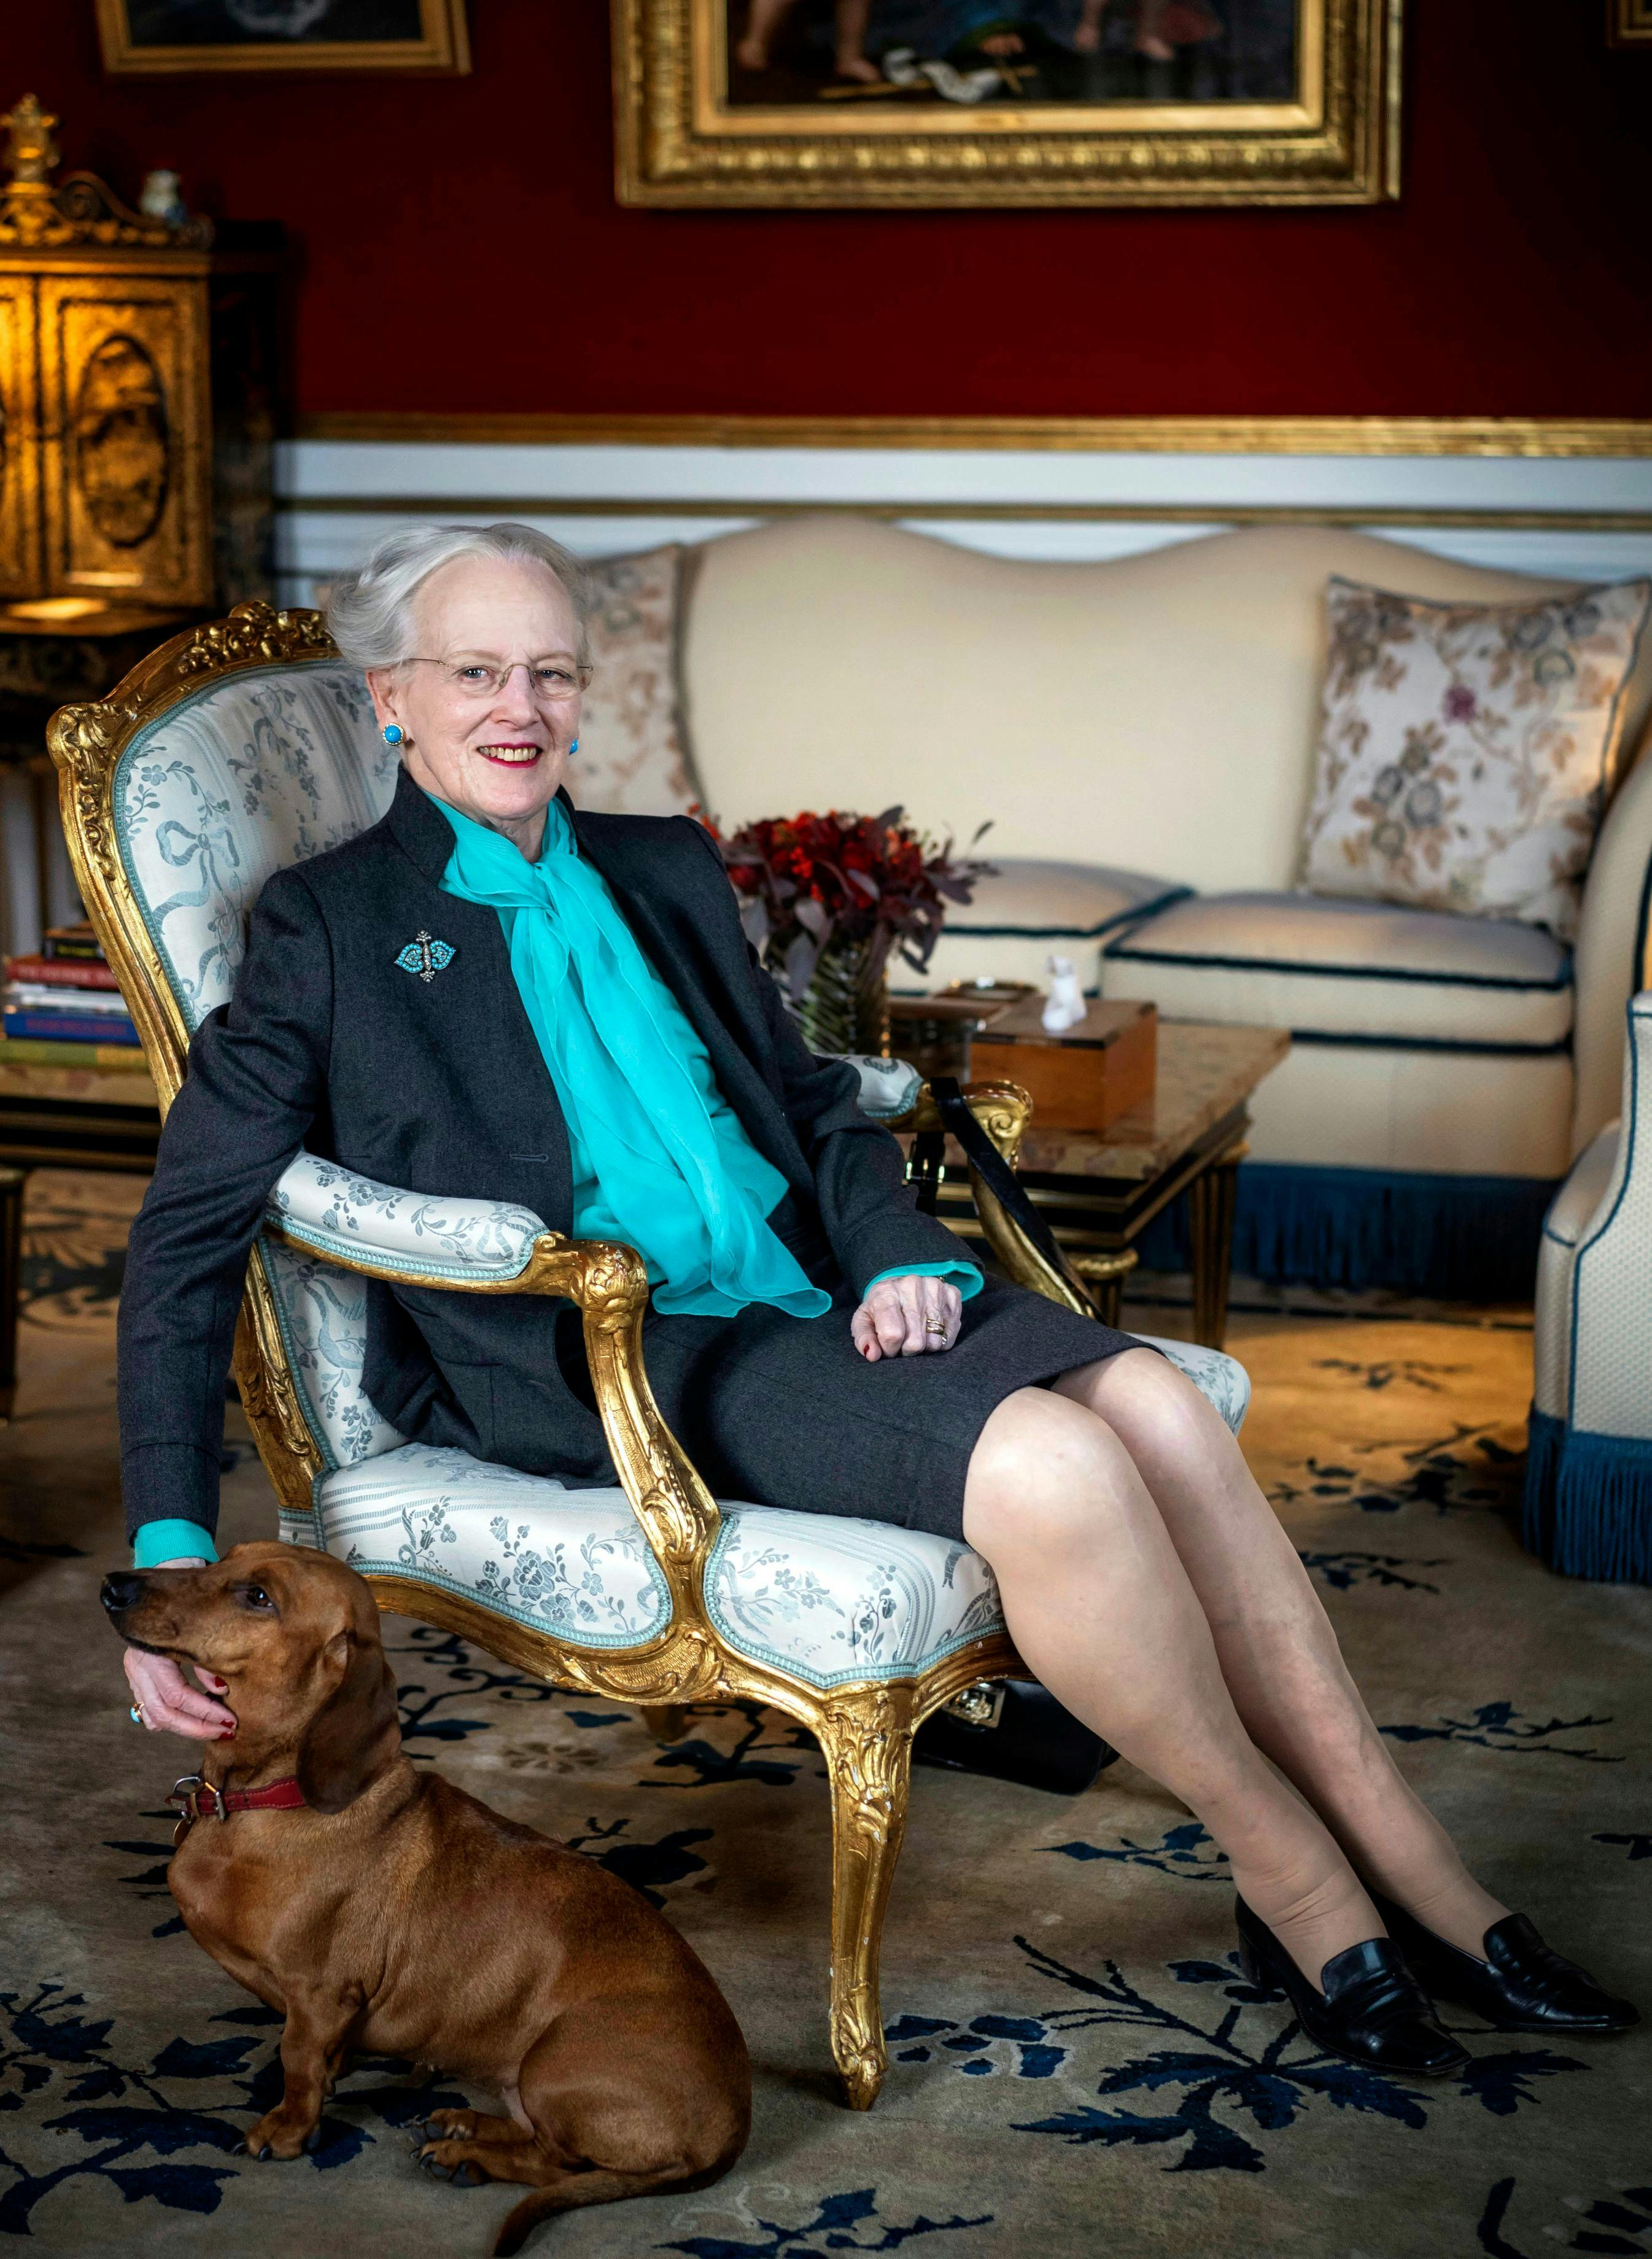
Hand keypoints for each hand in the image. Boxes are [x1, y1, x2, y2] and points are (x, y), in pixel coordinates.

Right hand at [123, 1556, 235, 1740]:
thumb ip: (209, 1659)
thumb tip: (220, 1689)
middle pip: (162, 1712)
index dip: (203, 1711)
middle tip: (225, 1730)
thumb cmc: (190, 1595)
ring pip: (154, 1713)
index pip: (176, 1695)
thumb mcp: (203, 1625)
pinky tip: (189, 1722)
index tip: (230, 1719)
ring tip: (214, 1728)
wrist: (169, 1569)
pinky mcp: (140, 1673)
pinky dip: (169, 1717)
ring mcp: (136, 1670)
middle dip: (195, 1725)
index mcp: (152, 1651)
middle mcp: (138, 1663)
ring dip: (185, 1724)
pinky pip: (150, 1705)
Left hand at [850, 1275, 962, 1361]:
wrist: (899, 1284)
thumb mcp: (864, 1321)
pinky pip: (950, 1337)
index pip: (893, 1334)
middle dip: (906, 1350)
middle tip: (901, 1341)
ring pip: (934, 1342)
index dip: (890, 1350)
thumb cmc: (880, 1307)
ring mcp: (936, 1289)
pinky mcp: (953, 1295)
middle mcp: (913, 1287)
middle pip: (915, 1342)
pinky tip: (929, 1329)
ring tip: (915, 1334)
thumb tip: (872, 1355)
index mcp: (886, 1293)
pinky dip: (939, 1340)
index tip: (888, 1348)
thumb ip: (864, 1339)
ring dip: (924, 1346)